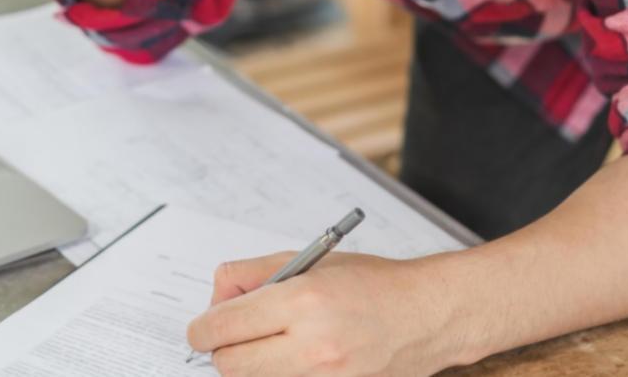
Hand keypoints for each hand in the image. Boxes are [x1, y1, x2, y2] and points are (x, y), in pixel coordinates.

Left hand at [187, 251, 472, 375]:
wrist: (426, 316)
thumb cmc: (372, 283)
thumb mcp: (309, 261)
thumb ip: (254, 275)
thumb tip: (217, 298)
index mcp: (302, 300)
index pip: (224, 327)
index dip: (202, 329)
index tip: (201, 329)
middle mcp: (313, 344)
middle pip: (230, 365)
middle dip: (222, 349)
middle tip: (233, 335)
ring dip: (251, 364)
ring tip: (272, 341)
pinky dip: (278, 374)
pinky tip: (293, 356)